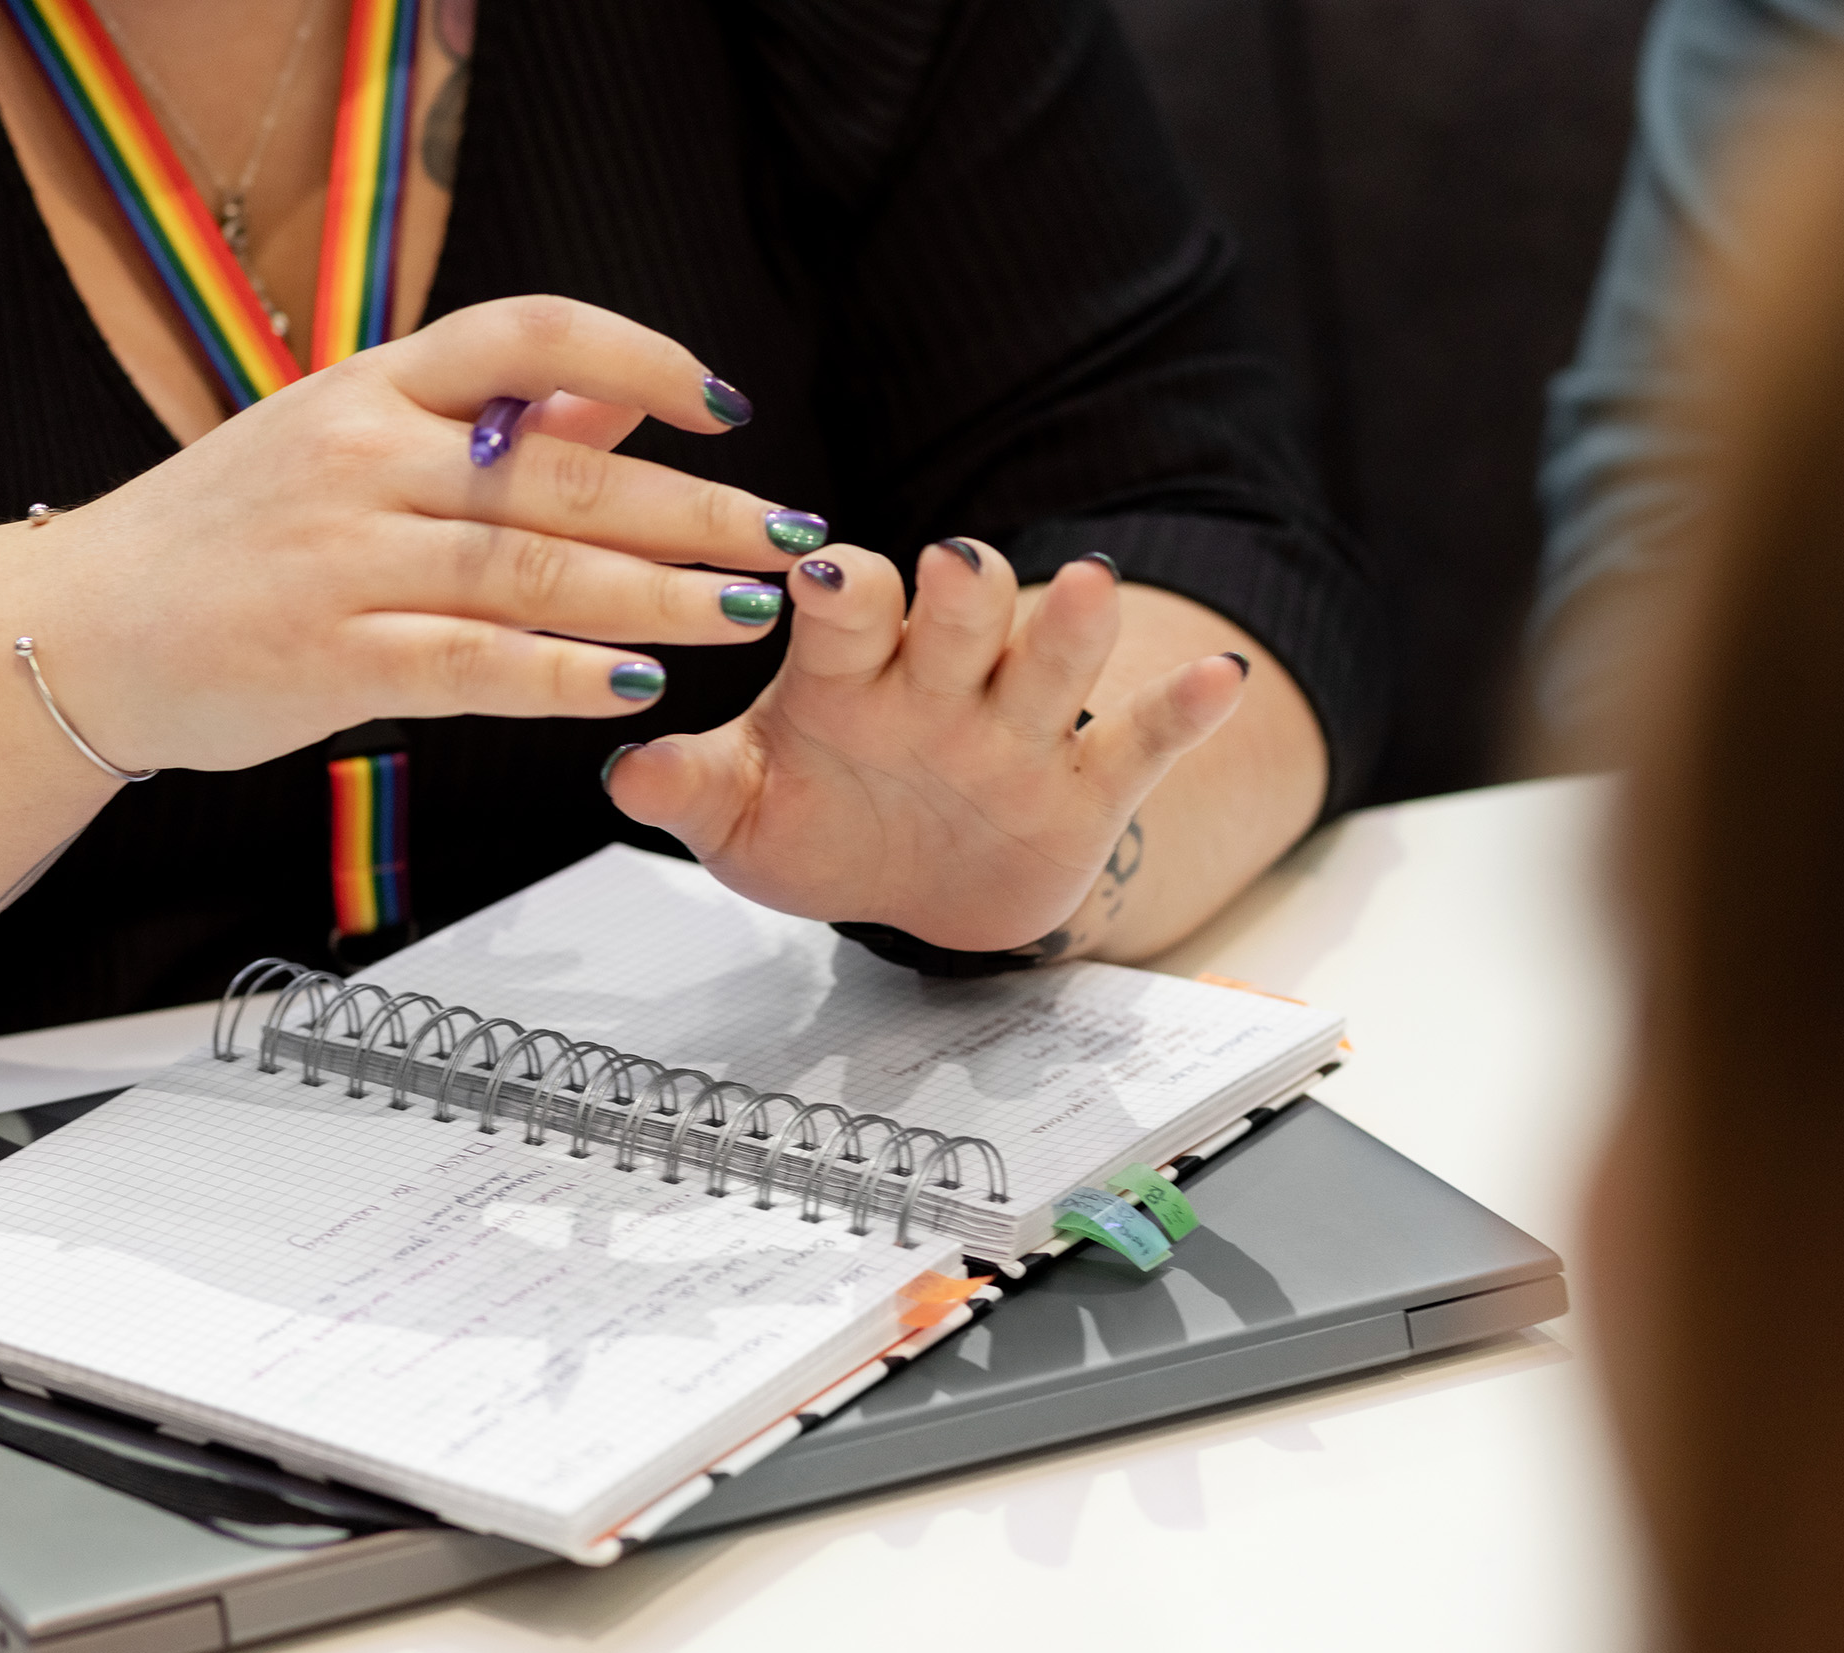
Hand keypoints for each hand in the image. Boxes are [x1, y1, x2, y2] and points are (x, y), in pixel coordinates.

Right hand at [20, 295, 809, 772]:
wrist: (75, 628)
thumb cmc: (223, 539)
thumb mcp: (346, 443)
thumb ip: (485, 422)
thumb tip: (623, 398)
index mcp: (372, 387)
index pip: (526, 334)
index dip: (638, 358)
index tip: (723, 405)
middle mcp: (362, 457)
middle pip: (560, 468)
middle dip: (695, 506)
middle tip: (790, 537)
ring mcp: (342, 559)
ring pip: (530, 566)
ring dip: (658, 593)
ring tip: (751, 614)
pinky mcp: (325, 659)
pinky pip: (468, 664)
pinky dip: (560, 675)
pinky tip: (636, 684)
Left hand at [605, 539, 1250, 951]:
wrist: (905, 890)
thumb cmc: (818, 824)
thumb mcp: (740, 818)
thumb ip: (690, 788)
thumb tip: (625, 771)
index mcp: (848, 670)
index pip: (851, 606)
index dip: (841, 589)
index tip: (820, 573)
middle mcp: (939, 680)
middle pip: (961, 612)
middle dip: (960, 590)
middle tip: (952, 570)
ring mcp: (1018, 727)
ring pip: (1051, 660)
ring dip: (1068, 627)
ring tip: (1088, 588)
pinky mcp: (1087, 786)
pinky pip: (1140, 741)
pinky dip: (1181, 711)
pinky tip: (1218, 680)